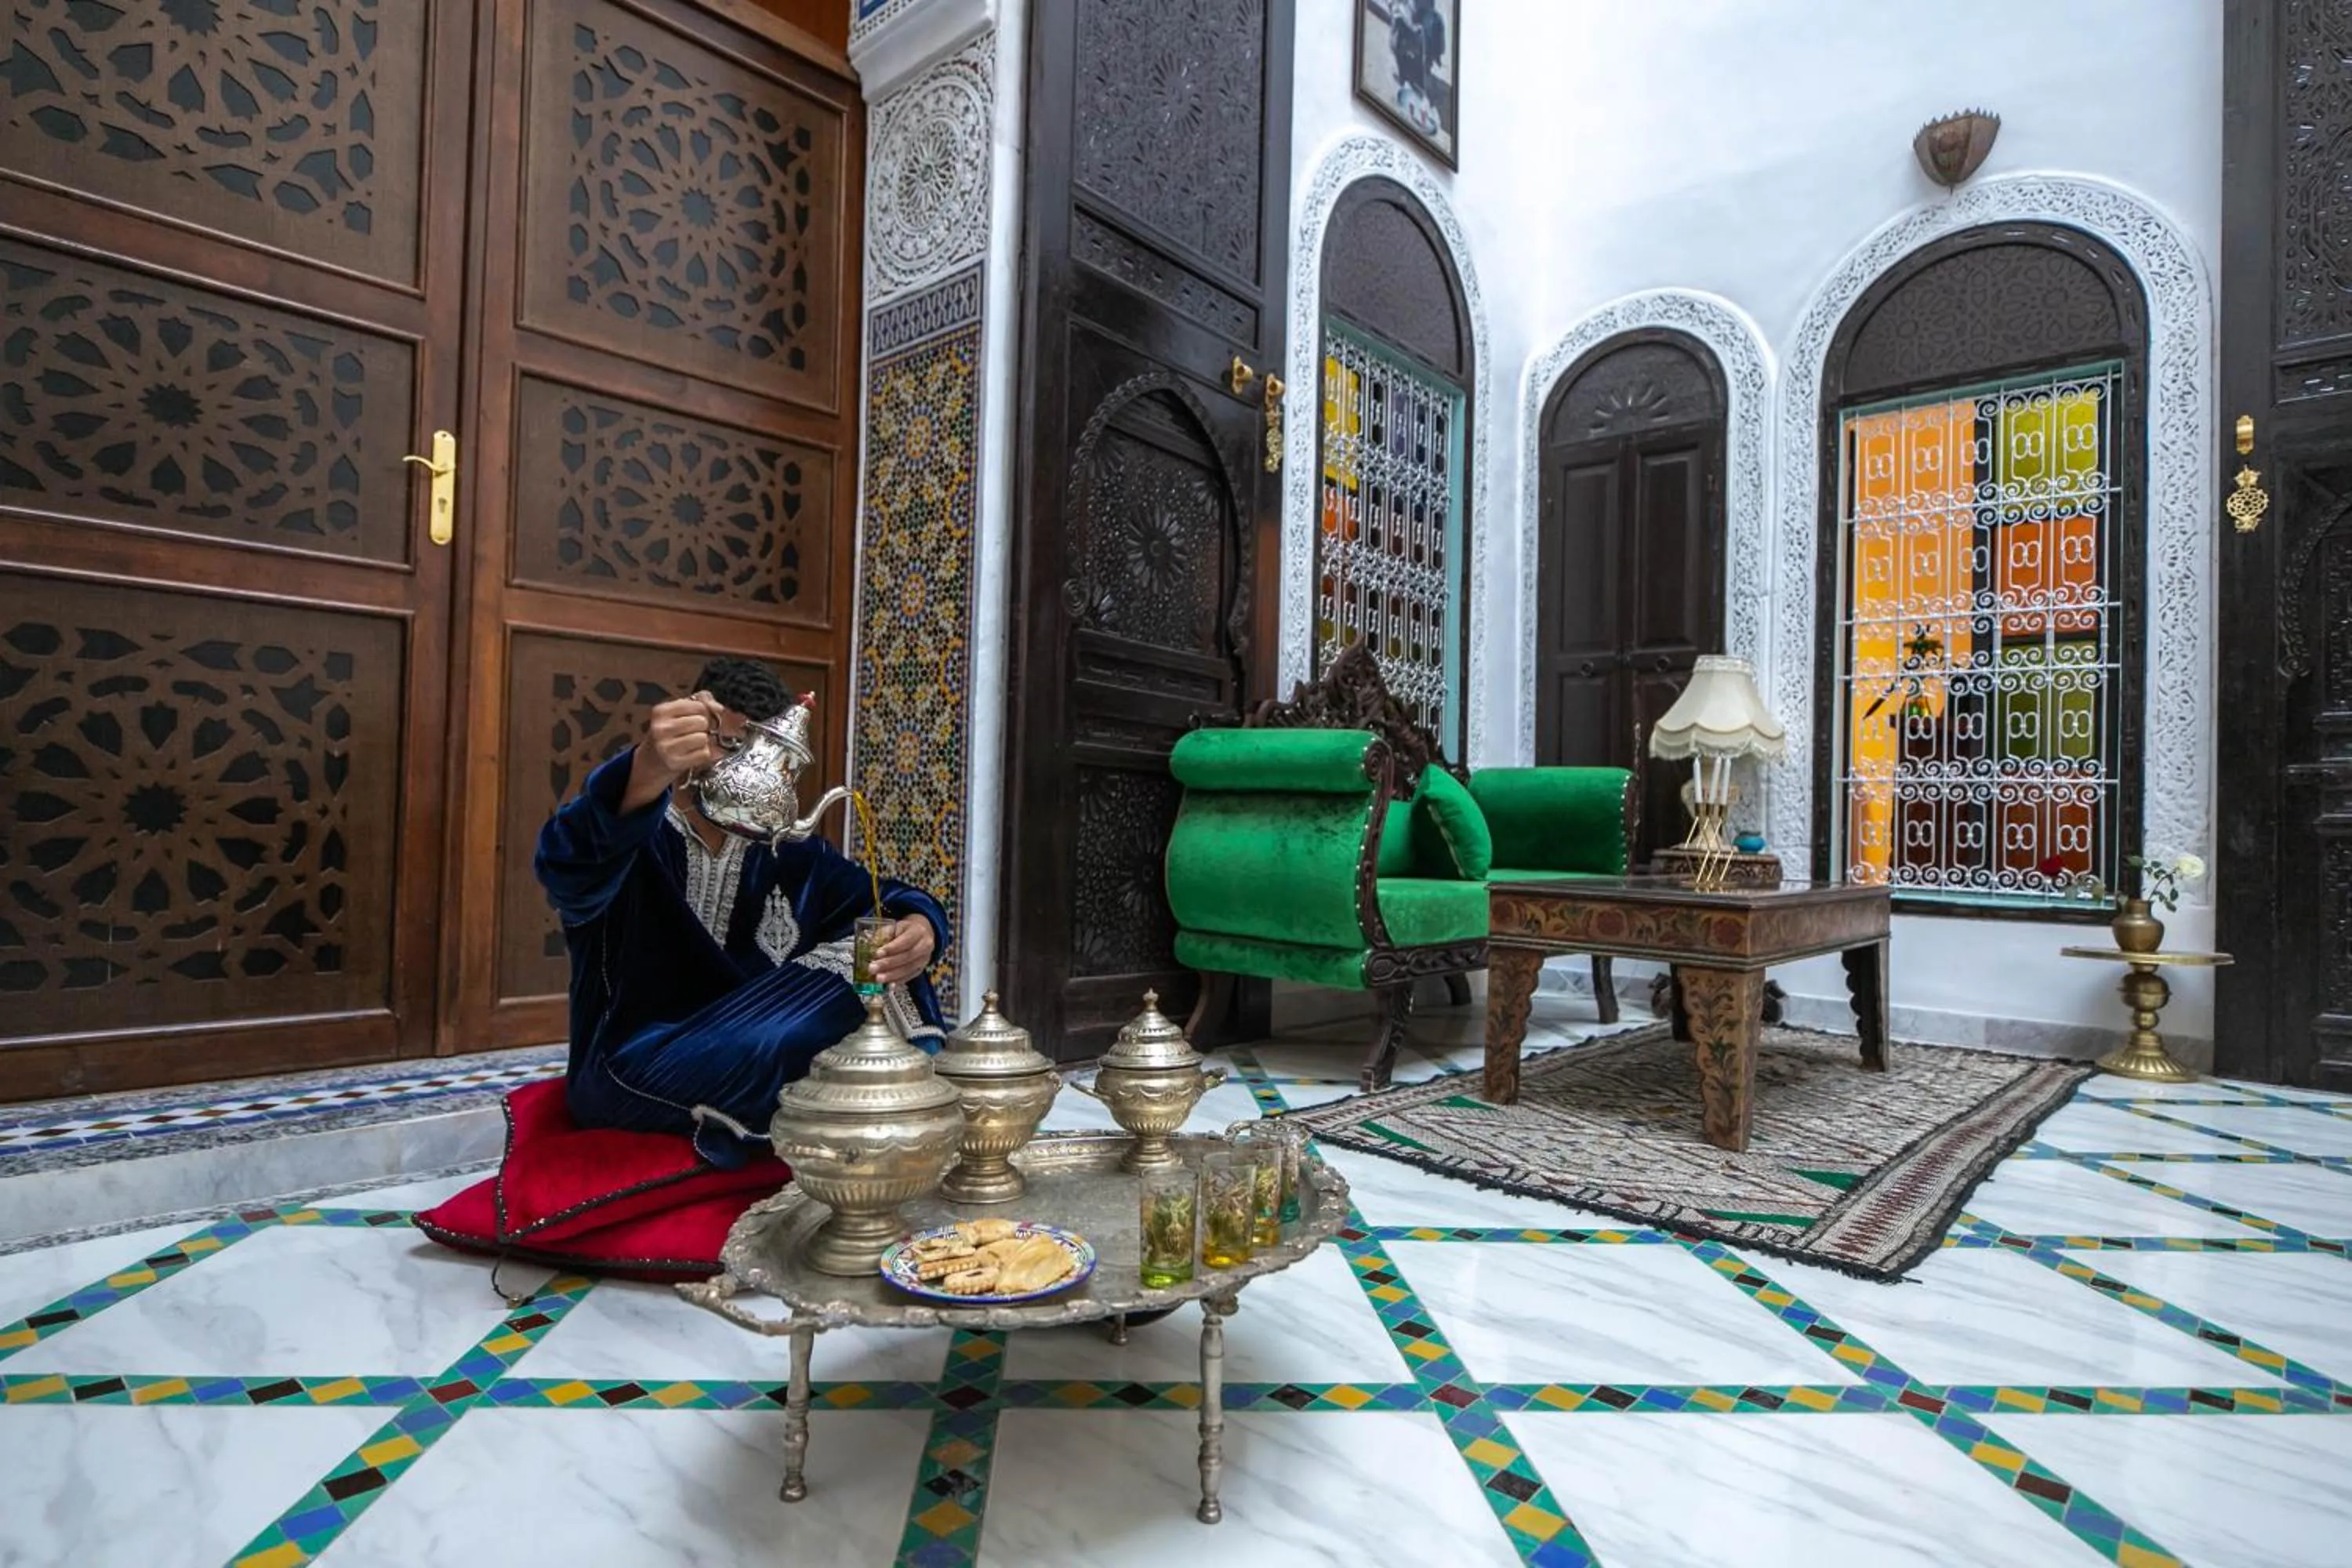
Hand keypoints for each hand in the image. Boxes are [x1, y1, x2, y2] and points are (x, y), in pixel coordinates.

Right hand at [622, 692, 738, 811]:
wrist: (651, 762)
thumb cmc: (669, 733)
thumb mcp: (678, 711)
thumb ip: (702, 701)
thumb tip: (719, 708)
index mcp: (661, 711)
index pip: (698, 706)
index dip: (703, 712)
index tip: (695, 717)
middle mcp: (661, 728)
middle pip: (702, 722)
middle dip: (702, 727)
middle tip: (693, 732)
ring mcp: (666, 747)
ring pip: (703, 738)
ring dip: (702, 741)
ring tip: (691, 743)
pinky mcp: (675, 763)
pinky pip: (704, 754)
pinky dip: (702, 754)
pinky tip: (691, 753)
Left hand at [869, 917, 934, 985]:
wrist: (923, 933)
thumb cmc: (906, 929)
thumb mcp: (897, 926)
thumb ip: (886, 933)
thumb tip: (871, 944)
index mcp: (918, 931)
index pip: (905, 941)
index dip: (892, 948)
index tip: (877, 953)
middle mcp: (924, 945)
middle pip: (907, 956)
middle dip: (889, 964)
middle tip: (873, 968)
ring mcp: (924, 959)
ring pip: (909, 968)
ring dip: (892, 975)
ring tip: (878, 978)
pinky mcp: (921, 968)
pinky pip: (910, 976)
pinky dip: (899, 981)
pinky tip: (889, 985)